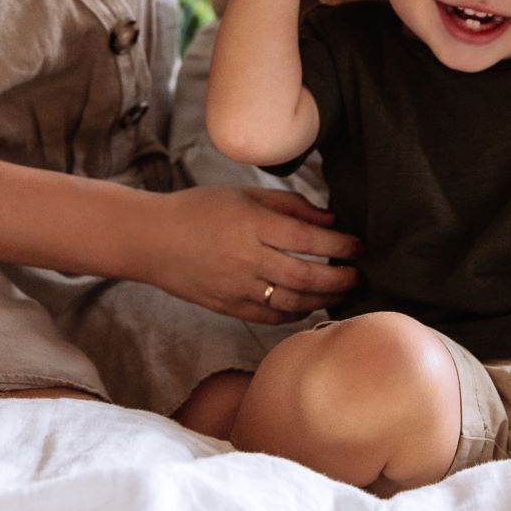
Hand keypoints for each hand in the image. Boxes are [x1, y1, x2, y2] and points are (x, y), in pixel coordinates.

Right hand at [138, 186, 360, 322]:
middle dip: (339, 277)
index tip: (359, 246)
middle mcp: (247, 258)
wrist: (152, 240)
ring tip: (341, 293)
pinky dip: (294, 313)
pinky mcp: (228, 306)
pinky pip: (270, 316)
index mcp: (252, 224)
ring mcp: (237, 286)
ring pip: (292, 300)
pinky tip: (308, 306)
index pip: (307, 238)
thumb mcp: (243, 194)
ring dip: (323, 299)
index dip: (339, 244)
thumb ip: (288, 204)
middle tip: (358, 275)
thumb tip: (329, 217)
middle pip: (305, 274)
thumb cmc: (199, 209)